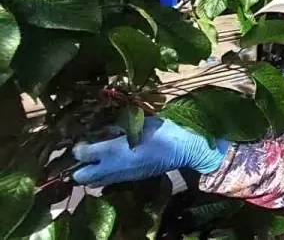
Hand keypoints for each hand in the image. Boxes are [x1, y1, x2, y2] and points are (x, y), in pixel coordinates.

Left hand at [73, 117, 227, 186]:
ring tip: (97, 160)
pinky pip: (107, 182)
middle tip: (85, 155)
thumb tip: (103, 127)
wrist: (183, 151)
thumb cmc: (163, 132)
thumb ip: (120, 126)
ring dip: (91, 173)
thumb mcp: (140, 123)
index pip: (81, 154)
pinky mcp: (129, 180)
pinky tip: (112, 164)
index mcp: (113, 150)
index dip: (78, 147)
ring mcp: (120, 176)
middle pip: (81, 177)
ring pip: (93, 182)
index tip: (83, 139)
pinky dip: (104, 175)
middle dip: (78, 168)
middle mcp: (112, 167)